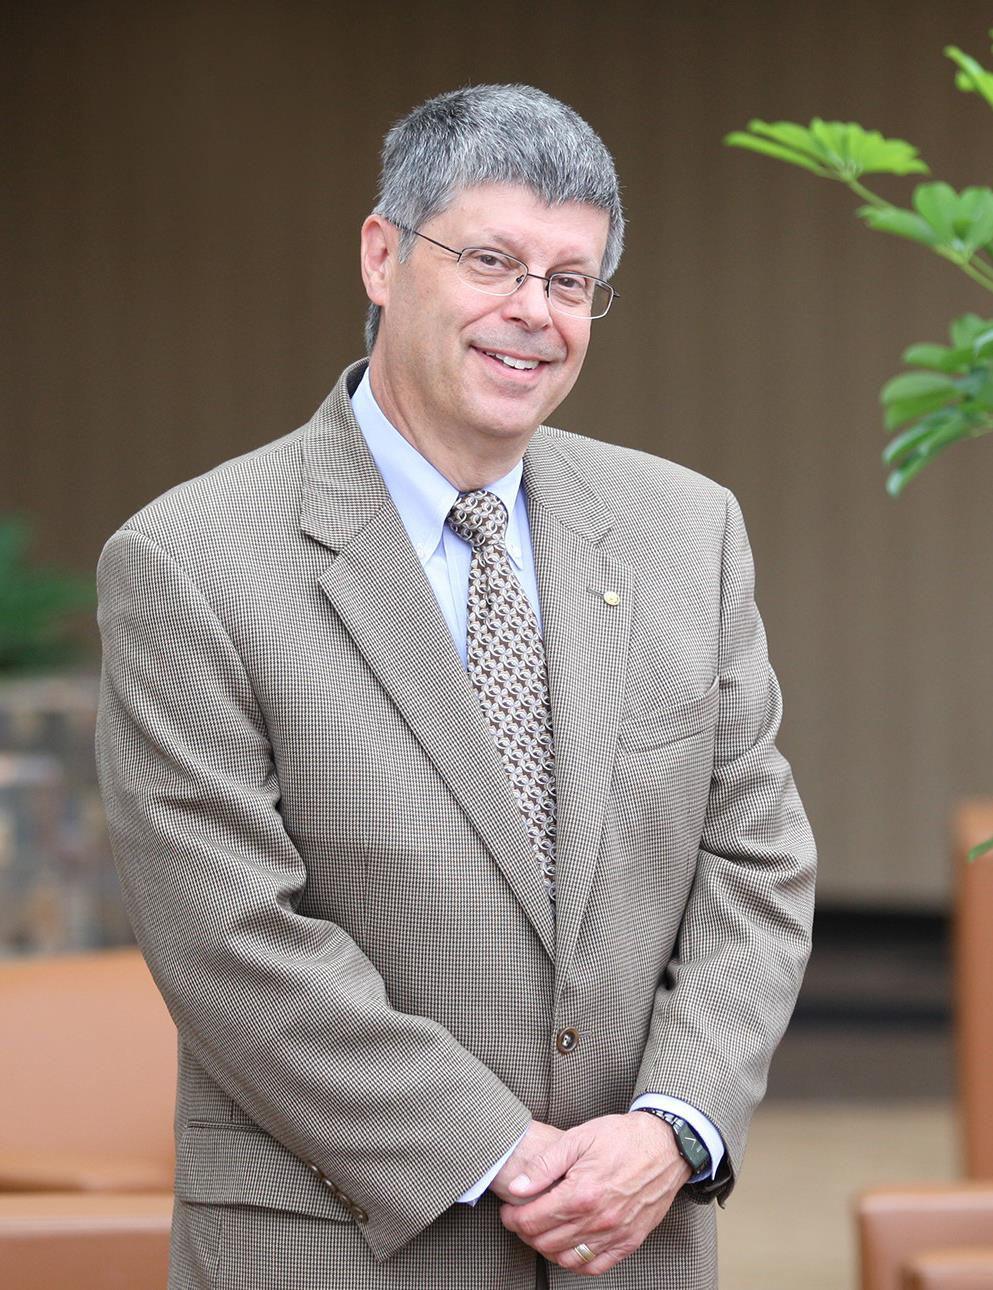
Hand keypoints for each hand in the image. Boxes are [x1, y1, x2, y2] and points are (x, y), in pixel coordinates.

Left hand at [498, 1112, 690, 1275]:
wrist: (665, 1145)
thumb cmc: (622, 1137)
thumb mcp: (578, 1138)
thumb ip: (545, 1165)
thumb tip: (518, 1187)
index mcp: (581, 1193)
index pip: (533, 1220)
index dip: (513, 1218)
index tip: (508, 1211)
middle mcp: (598, 1220)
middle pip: (546, 1242)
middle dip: (525, 1233)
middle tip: (520, 1219)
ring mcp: (615, 1234)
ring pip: (567, 1258)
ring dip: (546, 1249)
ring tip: (540, 1232)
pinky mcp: (630, 1241)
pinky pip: (595, 1266)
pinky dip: (575, 1263)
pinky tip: (567, 1249)